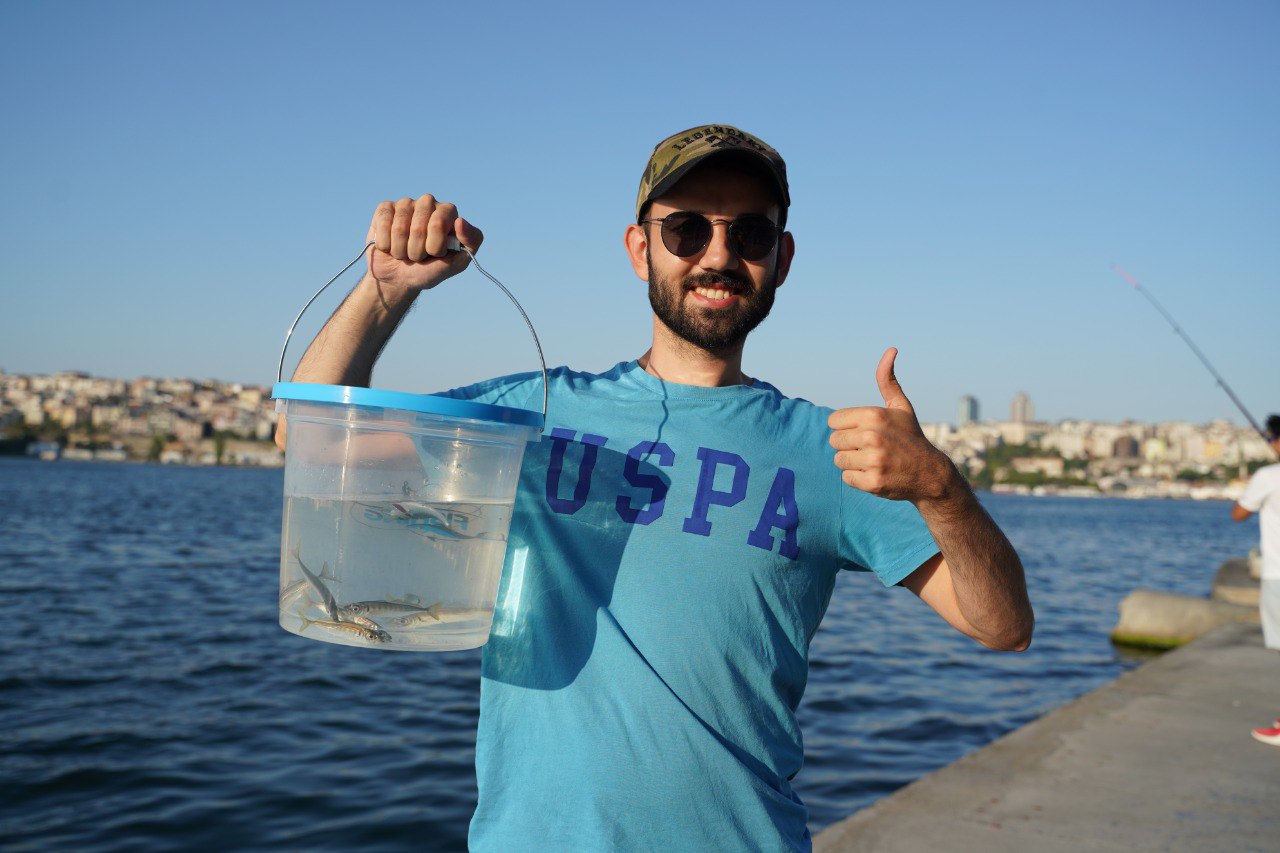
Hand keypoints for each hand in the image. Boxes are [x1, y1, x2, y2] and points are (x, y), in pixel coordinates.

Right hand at [364, 195, 483, 292]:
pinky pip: (383, 224)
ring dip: (401, 251)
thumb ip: (470, 242)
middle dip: (417, 251)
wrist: (400, 279)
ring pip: (399, 229)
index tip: (436, 254)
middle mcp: (429, 203)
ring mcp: (406, 203)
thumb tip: (460, 221)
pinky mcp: (385, 208)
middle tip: (419, 256)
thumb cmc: (431, 269)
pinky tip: (390, 246)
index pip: (438, 223)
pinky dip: (386, 244)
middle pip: (418, 227)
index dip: (434, 246)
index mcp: (449, 212)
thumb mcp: (457, 263)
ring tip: (405, 252)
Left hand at [828, 348, 956, 502]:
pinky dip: (858, 479)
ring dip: (852, 462)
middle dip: (849, 445)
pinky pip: (846, 478)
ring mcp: (873, 460)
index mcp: (874, 415)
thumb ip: (888, 380)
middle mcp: (872, 436)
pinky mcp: (872, 482)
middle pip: (834, 441)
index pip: (834, 421)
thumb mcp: (901, 406)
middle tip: (871, 448)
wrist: (930, 473)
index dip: (847, 427)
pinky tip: (876, 474)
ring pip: (839, 460)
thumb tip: (891, 349)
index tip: (865, 431)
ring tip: (874, 460)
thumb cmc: (910, 437)